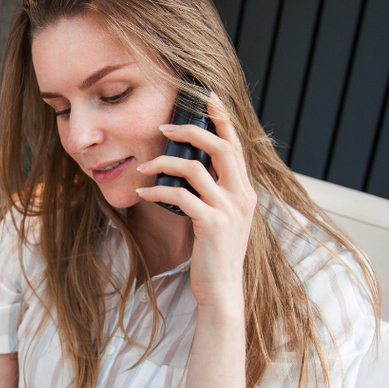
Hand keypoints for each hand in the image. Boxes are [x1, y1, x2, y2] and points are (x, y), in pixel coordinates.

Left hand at [134, 93, 256, 311]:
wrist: (222, 290)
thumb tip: (191, 169)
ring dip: (164, 164)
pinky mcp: (213, 224)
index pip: (236, 144)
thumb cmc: (215, 254)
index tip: (207, 97)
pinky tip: (143, 192)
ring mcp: (230, 209)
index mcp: (245, 191)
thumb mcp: (220, 219)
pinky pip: (180, 196)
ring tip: (143, 166)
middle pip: (220, 146)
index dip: (222, 118)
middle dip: (190, 131)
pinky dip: (158, 190)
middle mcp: (243, 195)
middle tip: (163, 127)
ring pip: (195, 169)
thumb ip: (214, 193)